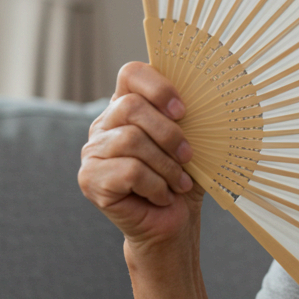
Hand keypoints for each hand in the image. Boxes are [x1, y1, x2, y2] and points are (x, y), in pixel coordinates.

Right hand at [79, 62, 198, 252]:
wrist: (173, 224)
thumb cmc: (183, 180)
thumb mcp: (191, 143)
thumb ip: (189, 116)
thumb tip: (208, 92)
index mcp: (127, 107)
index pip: (130, 73)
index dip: (158, 86)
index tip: (183, 111)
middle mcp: (104, 125)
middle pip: (130, 106)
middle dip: (168, 133)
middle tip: (188, 156)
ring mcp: (92, 152)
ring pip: (131, 139)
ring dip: (166, 165)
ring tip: (179, 183)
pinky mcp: (90, 179)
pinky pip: (128, 171)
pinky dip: (155, 185)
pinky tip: (162, 196)